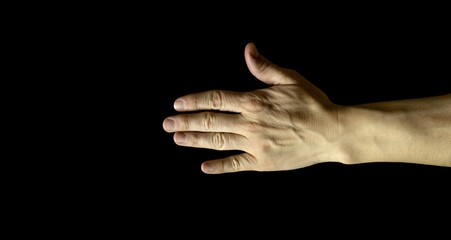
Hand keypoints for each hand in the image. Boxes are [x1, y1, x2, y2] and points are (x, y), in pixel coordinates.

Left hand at [162, 42, 342, 173]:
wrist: (332, 132)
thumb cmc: (312, 103)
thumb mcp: (290, 79)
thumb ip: (264, 67)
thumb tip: (247, 49)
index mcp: (254, 101)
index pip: (216, 99)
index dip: (195, 101)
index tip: (178, 103)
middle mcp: (250, 123)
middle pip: (211, 121)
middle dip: (186, 121)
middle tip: (167, 123)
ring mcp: (255, 144)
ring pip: (218, 141)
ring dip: (195, 140)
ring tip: (177, 139)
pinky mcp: (263, 162)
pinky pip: (236, 165)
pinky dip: (220, 167)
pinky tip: (204, 168)